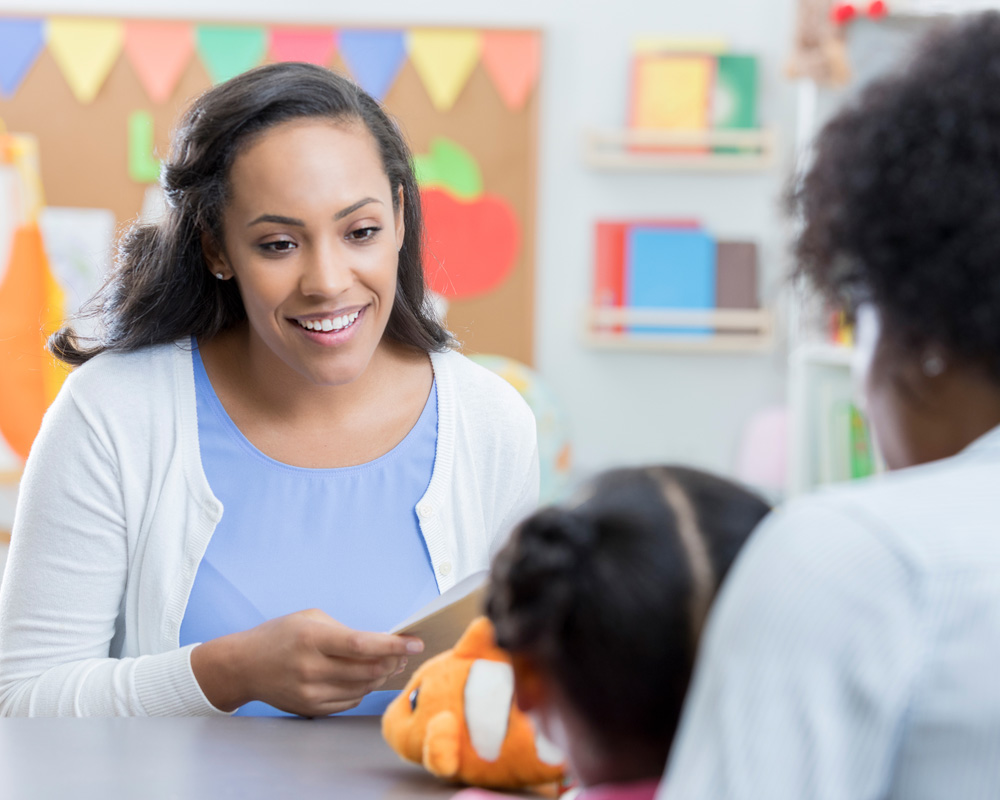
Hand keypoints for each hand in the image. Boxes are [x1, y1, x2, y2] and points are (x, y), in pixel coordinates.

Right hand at [190, 609, 422, 716]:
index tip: (416, 642)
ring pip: (363, 688)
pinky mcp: (311, 708)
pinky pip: (350, 701)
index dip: (393, 645)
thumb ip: (345, 631)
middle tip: (405, 652)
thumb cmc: (281, 635)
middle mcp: (311, 668)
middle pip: (368, 670)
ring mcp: (310, 692)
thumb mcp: (311, 618)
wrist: (244, 666)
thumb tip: (382, 644)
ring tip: (390, 662)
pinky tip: (366, 677)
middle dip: (393, 660)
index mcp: (312, 639)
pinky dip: (364, 688)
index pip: (362, 645)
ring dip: (382, 675)